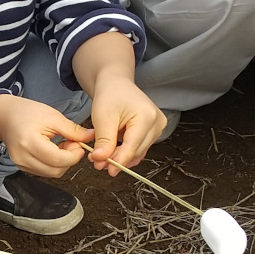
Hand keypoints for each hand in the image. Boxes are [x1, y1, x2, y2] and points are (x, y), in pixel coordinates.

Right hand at [0, 94, 90, 176]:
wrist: (5, 117)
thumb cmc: (27, 113)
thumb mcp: (53, 117)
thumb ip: (73, 130)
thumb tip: (91, 138)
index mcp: (30, 142)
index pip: (58, 160)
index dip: (74, 155)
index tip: (79, 145)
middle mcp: (23, 157)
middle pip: (56, 170)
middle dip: (69, 160)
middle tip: (71, 144)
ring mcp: (21, 165)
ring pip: (52, 174)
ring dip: (62, 163)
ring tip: (61, 146)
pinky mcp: (22, 167)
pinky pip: (44, 172)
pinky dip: (53, 164)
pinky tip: (53, 150)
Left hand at [68, 31, 163, 173]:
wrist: (116, 84)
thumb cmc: (110, 95)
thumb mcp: (103, 117)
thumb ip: (104, 140)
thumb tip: (101, 160)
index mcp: (147, 116)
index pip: (133, 146)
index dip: (120, 160)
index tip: (108, 170)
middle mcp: (157, 122)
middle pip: (136, 151)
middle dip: (117, 159)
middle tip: (97, 163)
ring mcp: (157, 127)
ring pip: (137, 151)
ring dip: (120, 157)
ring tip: (101, 157)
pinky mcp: (153, 131)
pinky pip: (139, 147)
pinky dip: (125, 152)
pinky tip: (112, 152)